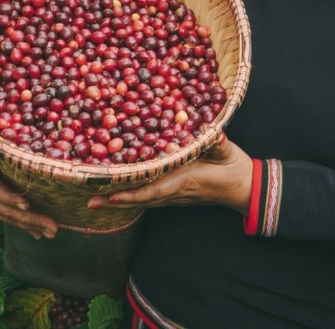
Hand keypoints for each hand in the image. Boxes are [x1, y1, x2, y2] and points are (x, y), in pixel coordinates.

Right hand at [0, 130, 58, 238]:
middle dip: (29, 219)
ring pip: (8, 216)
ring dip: (30, 226)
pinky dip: (23, 225)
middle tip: (52, 228)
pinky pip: (7, 216)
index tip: (27, 205)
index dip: (9, 198)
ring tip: (51, 233)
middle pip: (5, 209)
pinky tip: (38, 233)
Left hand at [86, 137, 252, 214]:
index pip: (155, 189)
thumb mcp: (228, 152)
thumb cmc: (235, 169)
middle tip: (89, 200)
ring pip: (143, 200)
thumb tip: (211, 133)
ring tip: (94, 198)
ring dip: (119, 201)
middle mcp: (176, 191)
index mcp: (186, 179)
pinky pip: (150, 197)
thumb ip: (217, 143)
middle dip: (115, 201)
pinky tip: (116, 193)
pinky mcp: (175, 195)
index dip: (133, 193)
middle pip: (142, 198)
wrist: (246, 189)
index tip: (112, 195)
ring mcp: (175, 196)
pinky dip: (131, 196)